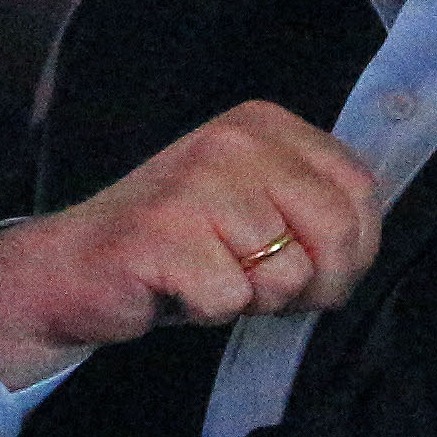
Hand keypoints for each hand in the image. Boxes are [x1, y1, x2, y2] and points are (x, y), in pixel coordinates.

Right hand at [0, 102, 377, 388]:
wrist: (73, 267)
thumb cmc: (180, 249)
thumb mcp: (259, 211)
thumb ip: (315, 213)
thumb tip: (362, 248)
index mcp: (266, 126)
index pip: (360, 191)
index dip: (351, 251)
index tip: (308, 266)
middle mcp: (234, 141)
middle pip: (335, 231)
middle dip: (312, 283)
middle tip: (260, 286)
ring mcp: (197, 181)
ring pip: (286, 272)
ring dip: (253, 299)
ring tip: (208, 278)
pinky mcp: (164, 231)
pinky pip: (233, 298)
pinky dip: (209, 311)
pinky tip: (178, 289)